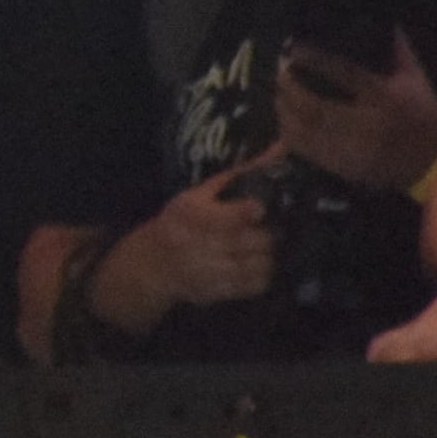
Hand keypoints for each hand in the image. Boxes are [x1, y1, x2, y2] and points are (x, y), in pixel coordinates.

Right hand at [83, 167, 276, 334]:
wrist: (154, 264)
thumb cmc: (180, 221)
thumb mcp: (200, 193)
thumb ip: (242, 172)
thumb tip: (282, 146)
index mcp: (195, 215)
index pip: (237, 215)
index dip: (253, 211)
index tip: (258, 209)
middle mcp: (203, 244)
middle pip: (256, 240)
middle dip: (267, 234)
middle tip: (267, 229)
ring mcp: (211, 271)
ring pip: (261, 263)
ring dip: (267, 254)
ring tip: (261, 247)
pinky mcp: (218, 291)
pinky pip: (256, 285)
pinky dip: (262, 274)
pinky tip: (255, 265)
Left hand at [274, 36, 436, 194]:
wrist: (428, 166)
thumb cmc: (422, 118)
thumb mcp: (417, 81)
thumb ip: (399, 52)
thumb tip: (386, 22)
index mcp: (385, 98)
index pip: (345, 74)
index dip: (317, 60)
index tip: (295, 48)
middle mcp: (364, 124)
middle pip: (315, 105)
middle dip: (291, 87)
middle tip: (280, 71)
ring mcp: (349, 148)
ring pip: (304, 128)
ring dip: (284, 108)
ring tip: (277, 91)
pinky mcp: (338, 166)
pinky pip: (304, 149)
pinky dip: (288, 132)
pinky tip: (283, 117)